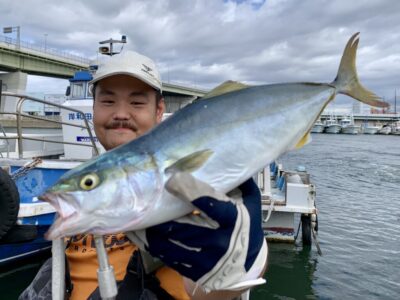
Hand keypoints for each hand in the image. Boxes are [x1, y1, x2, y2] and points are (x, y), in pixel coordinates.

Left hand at [127, 172, 267, 291]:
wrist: (244, 268)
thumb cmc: (246, 227)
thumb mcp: (249, 202)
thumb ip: (237, 181)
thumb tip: (221, 156)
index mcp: (233, 220)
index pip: (211, 204)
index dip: (190, 191)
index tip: (172, 179)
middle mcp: (217, 242)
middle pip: (181, 225)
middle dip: (160, 211)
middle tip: (142, 195)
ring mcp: (202, 259)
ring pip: (167, 242)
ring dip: (148, 227)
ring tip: (131, 212)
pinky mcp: (190, 268)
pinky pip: (162, 255)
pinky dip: (147, 241)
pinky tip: (136, 229)